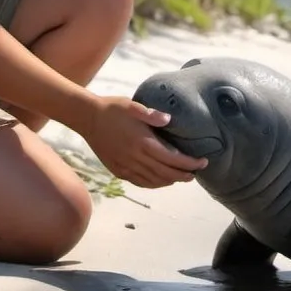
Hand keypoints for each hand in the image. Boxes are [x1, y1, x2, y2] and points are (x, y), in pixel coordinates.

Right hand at [80, 96, 206, 188]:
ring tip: (181, 177)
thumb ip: (151, 114)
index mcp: (143, 142)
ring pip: (153, 180)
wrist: (87, 118)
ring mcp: (126, 166)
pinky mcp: (118, 170)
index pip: (173, 159)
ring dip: (170, 181)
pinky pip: (139, 182)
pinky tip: (160, 181)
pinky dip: (153, 184)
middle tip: (195, 174)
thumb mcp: (133, 106)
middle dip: (183, 175)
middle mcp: (136, 157)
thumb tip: (169, 119)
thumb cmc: (112, 108)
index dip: (190, 163)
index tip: (203, 162)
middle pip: (166, 173)